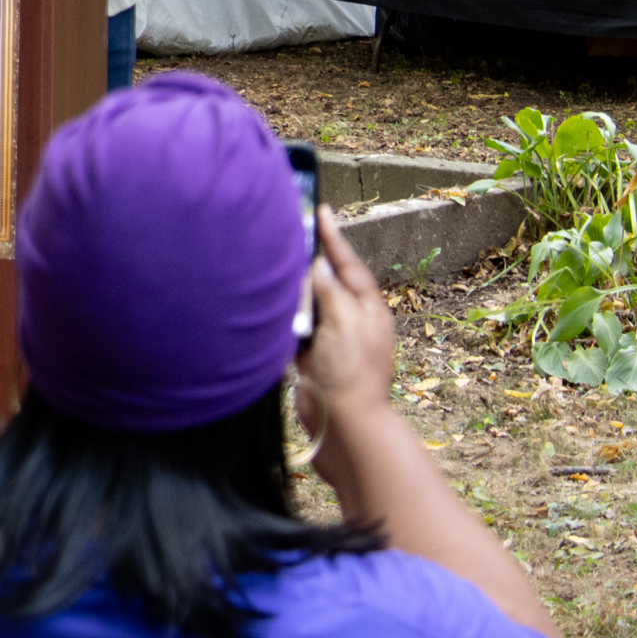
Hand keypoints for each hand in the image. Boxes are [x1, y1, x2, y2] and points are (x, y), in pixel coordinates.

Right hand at [294, 208, 397, 485]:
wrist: (343, 426)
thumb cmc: (352, 374)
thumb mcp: (345, 322)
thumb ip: (329, 290)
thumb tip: (316, 267)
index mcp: (368, 309)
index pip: (349, 264)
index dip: (334, 238)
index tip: (321, 211)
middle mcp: (351, 321)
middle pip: (328, 282)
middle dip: (310, 261)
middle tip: (291, 233)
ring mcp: (332, 340)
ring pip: (308, 304)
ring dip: (292, 289)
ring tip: (274, 263)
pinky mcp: (312, 358)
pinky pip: (295, 328)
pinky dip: (283, 316)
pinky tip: (268, 304)